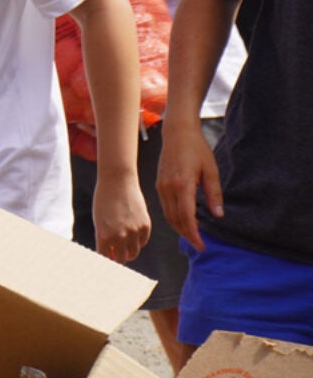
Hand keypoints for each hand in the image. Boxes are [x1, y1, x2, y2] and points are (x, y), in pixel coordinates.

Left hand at [92, 168, 150, 263]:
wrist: (117, 182)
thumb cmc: (103, 201)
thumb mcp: (99, 221)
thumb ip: (105, 239)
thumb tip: (112, 255)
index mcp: (104, 236)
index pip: (105, 258)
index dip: (105, 260)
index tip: (106, 262)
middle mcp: (119, 237)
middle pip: (121, 259)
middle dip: (117, 258)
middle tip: (116, 255)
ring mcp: (134, 232)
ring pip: (134, 253)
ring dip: (128, 252)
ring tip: (124, 246)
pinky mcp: (145, 226)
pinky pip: (143, 241)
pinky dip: (138, 241)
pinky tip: (133, 235)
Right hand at [156, 118, 222, 250]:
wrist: (177, 133)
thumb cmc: (196, 149)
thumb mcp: (211, 170)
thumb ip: (214, 194)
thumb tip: (218, 215)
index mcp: (182, 185)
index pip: (187, 217)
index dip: (194, 233)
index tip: (202, 244)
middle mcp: (168, 188)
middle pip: (175, 219)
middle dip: (187, 234)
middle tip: (200, 245)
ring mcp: (161, 186)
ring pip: (168, 215)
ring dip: (180, 227)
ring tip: (193, 235)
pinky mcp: (159, 184)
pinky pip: (165, 207)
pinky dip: (174, 217)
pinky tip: (184, 220)